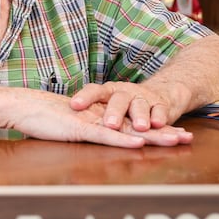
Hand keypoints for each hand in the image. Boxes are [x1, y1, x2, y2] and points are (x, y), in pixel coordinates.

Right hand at [10, 93, 191, 147]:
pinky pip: (105, 136)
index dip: (155, 130)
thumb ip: (85, 132)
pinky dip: (123, 140)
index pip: (133, 126)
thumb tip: (99, 139)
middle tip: (188, 137)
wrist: (23, 106)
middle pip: (138, 126)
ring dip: (153, 136)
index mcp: (100, 118)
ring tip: (176, 139)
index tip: (176, 134)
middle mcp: (101, 118)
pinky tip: (140, 143)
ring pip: (127, 130)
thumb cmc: (42, 118)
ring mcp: (91, 122)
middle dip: (164, 131)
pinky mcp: (79, 129)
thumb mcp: (68, 129)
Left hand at [69, 81, 186, 133]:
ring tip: (140, 127)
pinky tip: (158, 124)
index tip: (73, 106)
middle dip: (114, 112)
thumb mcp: (106, 106)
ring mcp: (143, 97)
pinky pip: (160, 110)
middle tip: (109, 124)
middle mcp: (125, 92)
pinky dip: (159, 117)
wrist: (161, 92)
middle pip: (119, 99)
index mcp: (108, 91)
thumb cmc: (124, 103)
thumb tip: (57, 121)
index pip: (94, 91)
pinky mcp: (161, 105)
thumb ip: (87, 114)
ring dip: (140, 116)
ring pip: (140, 105)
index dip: (84, 97)